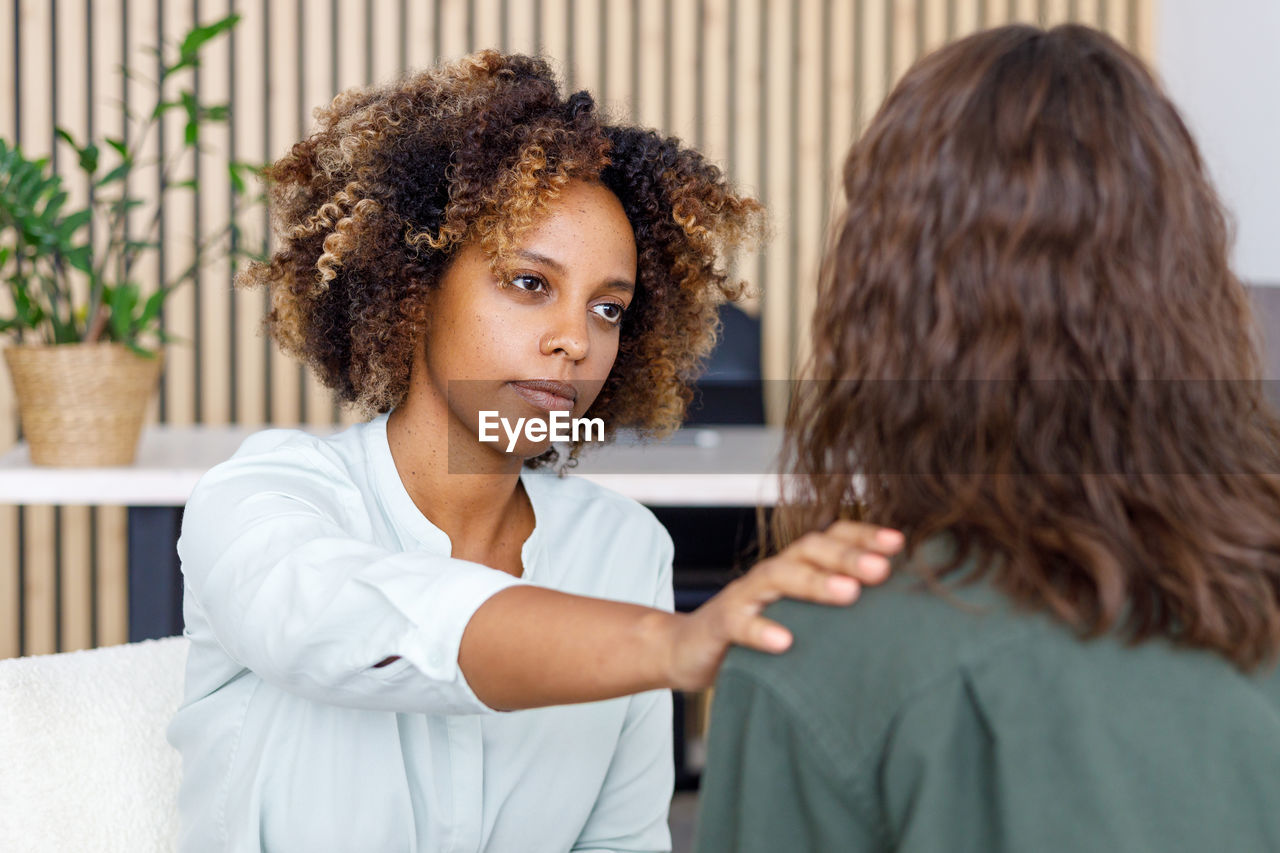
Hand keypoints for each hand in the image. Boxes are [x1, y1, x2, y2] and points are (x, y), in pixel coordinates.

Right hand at [663, 521, 902, 691]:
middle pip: (810, 549)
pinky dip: (761, 630)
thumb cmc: (755, 634)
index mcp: (795, 567)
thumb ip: (835, 609)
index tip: (900, 544)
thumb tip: (900, 617)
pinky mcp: (720, 624)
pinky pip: (740, 623)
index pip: (830, 538)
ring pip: (779, 576)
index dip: (863, 535)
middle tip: (883, 569)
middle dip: (849, 556)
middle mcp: (772, 573)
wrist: (687, 649)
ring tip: (850, 593)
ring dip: (816, 583)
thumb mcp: (799, 617)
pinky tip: (784, 641)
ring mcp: (744, 596)